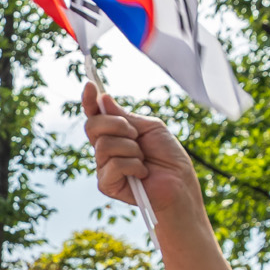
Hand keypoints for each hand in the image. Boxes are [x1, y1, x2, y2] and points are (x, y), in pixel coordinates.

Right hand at [83, 84, 199, 209]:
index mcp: (114, 133)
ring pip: (104, 145)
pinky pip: (113, 164)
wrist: (180, 183)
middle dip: (117, 124)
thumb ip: (126, 116)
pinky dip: (133, 165)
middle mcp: (105, 148)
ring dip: (130, 148)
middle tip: (136, 134)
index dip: (89, 100)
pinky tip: (142, 173)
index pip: (95, 114)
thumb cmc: (168, 156)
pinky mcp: (107, 184)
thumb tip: (102, 99)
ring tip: (143, 158)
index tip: (89, 85)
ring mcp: (103, 166)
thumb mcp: (149, 127)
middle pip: (92, 126)